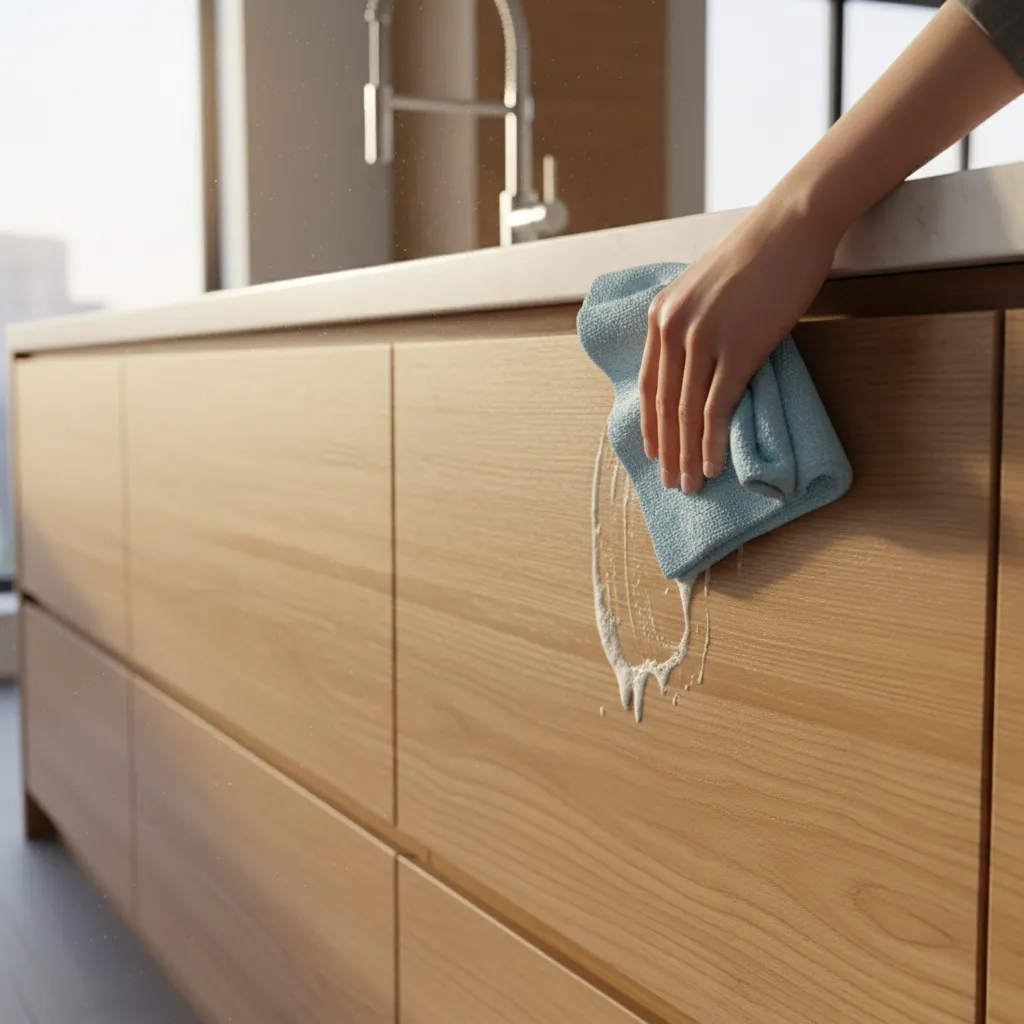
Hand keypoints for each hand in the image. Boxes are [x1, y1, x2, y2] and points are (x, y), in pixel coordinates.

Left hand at [640, 192, 841, 492]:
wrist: (791, 226)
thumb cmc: (757, 257)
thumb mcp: (704, 288)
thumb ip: (691, 324)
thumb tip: (695, 363)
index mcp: (660, 315)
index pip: (648, 383)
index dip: (652, 424)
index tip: (655, 452)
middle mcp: (673, 327)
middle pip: (664, 404)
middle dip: (667, 450)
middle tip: (669, 483)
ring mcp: (703, 338)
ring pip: (686, 412)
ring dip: (687, 455)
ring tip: (690, 485)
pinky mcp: (737, 348)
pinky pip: (716, 407)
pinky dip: (711, 442)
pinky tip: (712, 466)